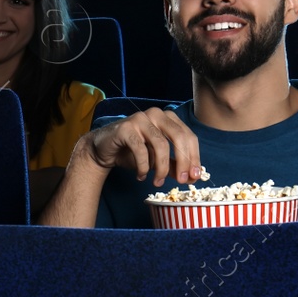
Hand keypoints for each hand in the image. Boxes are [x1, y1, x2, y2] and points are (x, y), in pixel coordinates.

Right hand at [81, 107, 201, 186]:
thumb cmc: (131, 152)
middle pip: (179, 137)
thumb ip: (174, 165)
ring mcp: (140, 119)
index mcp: (168, 118)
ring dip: (162, 168)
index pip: (189, 136)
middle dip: (183, 162)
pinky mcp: (126, 128)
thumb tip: (192, 176)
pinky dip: (143, 167)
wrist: (102, 150)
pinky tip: (141, 175)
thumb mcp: (157, 160)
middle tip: (182, 181)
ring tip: (157, 182)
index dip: (194, 157)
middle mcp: (156, 114)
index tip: (194, 176)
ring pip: (161, 145)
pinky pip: (141, 150)